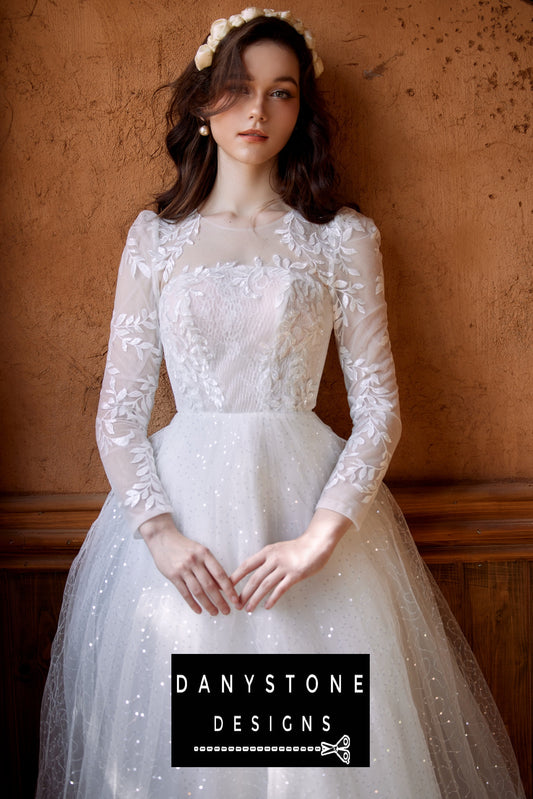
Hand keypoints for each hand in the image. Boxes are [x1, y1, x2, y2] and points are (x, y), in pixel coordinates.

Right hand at [139, 514, 241, 615]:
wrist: (163, 538)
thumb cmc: (184, 546)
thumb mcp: (200, 550)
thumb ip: (210, 566)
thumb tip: (222, 585)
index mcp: (204, 553)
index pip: (220, 574)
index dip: (229, 588)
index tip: (235, 599)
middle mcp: (194, 561)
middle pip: (210, 585)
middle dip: (220, 600)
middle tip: (226, 611)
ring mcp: (183, 569)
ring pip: (198, 591)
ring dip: (207, 604)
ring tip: (214, 612)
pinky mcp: (173, 575)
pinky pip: (184, 593)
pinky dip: (192, 603)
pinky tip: (199, 610)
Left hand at [231, 509, 352, 612]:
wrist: (316, 544)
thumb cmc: (297, 548)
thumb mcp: (278, 549)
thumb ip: (266, 559)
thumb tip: (252, 572)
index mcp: (267, 552)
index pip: (247, 565)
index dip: (235, 576)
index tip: (226, 586)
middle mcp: (273, 559)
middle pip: (254, 578)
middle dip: (243, 593)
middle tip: (236, 604)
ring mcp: (284, 567)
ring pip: (265, 586)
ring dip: (255, 598)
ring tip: (248, 608)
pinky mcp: (295, 575)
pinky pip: (280, 589)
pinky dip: (272, 599)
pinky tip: (267, 607)